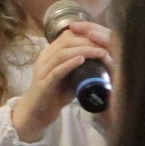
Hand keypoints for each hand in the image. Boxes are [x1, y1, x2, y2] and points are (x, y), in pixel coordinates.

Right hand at [11, 19, 114, 140]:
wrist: (37, 111)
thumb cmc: (56, 92)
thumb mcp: (70, 73)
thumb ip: (82, 63)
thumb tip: (106, 56)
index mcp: (50, 53)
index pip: (67, 35)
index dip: (86, 33)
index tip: (105, 38)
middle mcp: (44, 58)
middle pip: (66, 41)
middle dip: (89, 41)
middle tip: (107, 45)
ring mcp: (42, 70)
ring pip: (62, 54)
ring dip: (84, 50)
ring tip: (101, 52)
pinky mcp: (43, 84)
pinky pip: (56, 71)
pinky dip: (70, 64)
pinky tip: (82, 60)